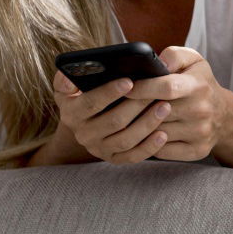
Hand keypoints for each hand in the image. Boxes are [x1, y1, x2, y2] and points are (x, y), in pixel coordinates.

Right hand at [52, 70, 170, 164]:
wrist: (91, 116)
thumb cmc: (88, 90)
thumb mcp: (72, 82)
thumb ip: (69, 75)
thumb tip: (68, 76)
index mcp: (72, 112)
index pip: (90, 103)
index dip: (109, 92)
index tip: (130, 81)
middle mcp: (82, 133)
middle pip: (113, 122)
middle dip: (136, 106)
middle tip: (157, 92)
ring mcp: (98, 148)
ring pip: (125, 140)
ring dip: (147, 124)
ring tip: (165, 107)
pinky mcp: (112, 158)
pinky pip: (132, 156)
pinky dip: (149, 147)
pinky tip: (163, 134)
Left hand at [123, 46, 232, 161]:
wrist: (224, 115)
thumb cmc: (201, 84)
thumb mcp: (194, 61)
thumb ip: (174, 56)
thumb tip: (157, 64)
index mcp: (199, 86)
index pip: (167, 87)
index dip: (143, 88)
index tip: (126, 89)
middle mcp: (202, 110)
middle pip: (158, 112)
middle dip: (136, 109)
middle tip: (122, 106)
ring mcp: (200, 133)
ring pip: (156, 133)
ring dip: (140, 128)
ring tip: (132, 119)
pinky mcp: (197, 150)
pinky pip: (162, 151)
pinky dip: (150, 144)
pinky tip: (147, 134)